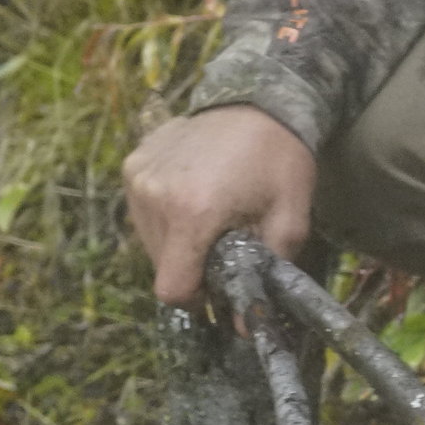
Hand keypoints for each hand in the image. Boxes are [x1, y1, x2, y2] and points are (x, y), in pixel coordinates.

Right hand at [123, 106, 316, 306]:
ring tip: (210, 215)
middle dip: (190, 267)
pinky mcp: (134, 162)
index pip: (171, 288)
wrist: (261, 96)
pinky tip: (195, 191)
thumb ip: (267, 274)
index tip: (216, 289)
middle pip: (161, 264)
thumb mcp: (290, 220)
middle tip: (222, 247)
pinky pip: (143, 208)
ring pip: (149, 239)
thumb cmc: (281, 159)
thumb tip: (244, 327)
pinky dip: (165, 212)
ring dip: (176, 240)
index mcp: (192, 213)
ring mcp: (139, 176)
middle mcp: (155, 196)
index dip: (195, 299)